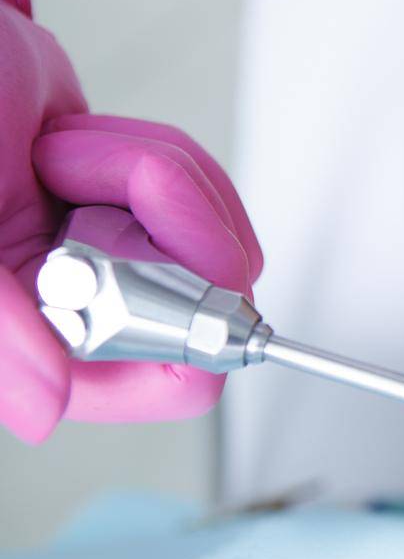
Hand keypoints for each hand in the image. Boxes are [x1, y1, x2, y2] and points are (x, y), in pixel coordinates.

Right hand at [0, 0, 261, 443]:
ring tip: (55, 159)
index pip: (168, 383)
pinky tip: (73, 145)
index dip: (193, 331)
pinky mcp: (141, 209)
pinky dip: (150, 151)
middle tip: (67, 181)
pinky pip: (202, 189)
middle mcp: (88, 310)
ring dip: (142, 175)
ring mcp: (120, 257)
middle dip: (159, 218)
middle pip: (210, 296)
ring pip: (212, 236)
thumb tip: (46, 413)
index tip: (184, 271)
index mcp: (35, 338)